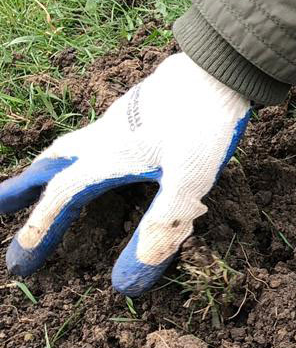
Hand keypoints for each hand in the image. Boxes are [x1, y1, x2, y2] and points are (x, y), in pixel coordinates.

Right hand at [1, 54, 250, 296]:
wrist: (222, 66)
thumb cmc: (204, 123)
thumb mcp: (187, 184)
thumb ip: (159, 229)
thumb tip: (127, 281)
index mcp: (107, 157)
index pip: (61, 199)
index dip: (40, 230)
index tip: (20, 259)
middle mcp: (104, 136)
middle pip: (52, 165)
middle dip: (24, 190)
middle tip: (0, 206)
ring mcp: (121, 119)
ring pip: (71, 146)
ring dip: (48, 167)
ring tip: (36, 179)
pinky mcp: (139, 109)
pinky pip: (94, 135)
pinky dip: (78, 151)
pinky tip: (98, 154)